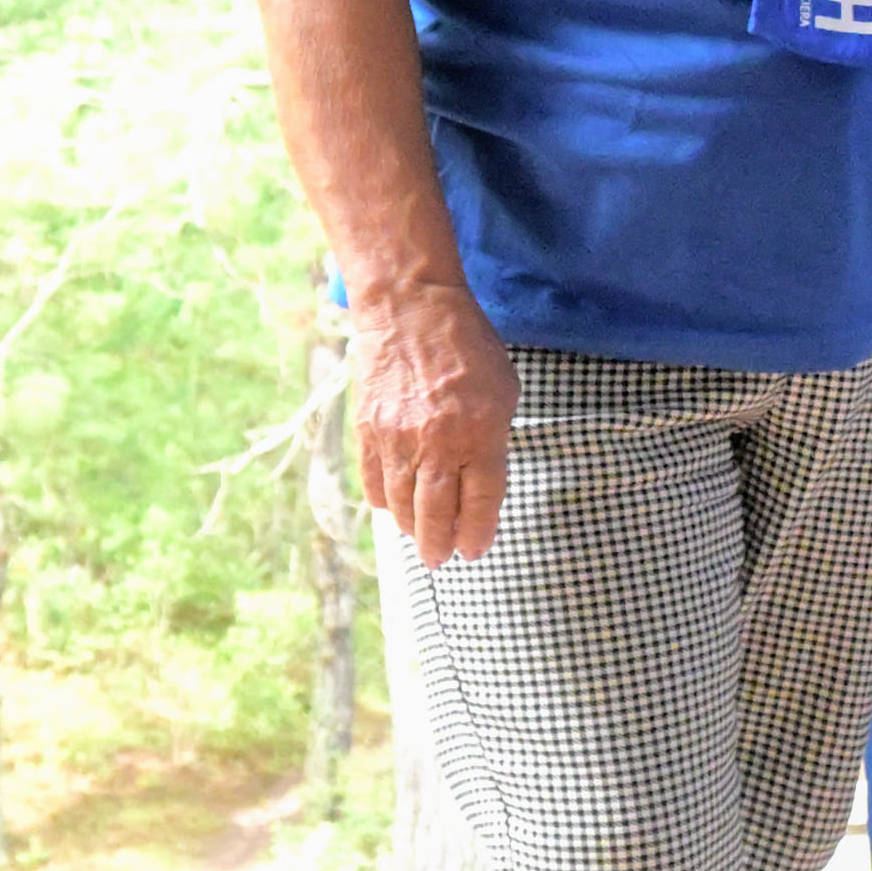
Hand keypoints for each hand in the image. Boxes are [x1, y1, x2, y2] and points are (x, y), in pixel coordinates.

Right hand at [351, 283, 514, 566]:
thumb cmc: (468, 347)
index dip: (477, 533)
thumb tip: (480, 484)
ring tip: (421, 538)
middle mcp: (437, 443)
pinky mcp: (368, 432)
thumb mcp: (503, 391)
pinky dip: (385, 502)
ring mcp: (398, 440)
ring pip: (402, 505)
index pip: (480, 501)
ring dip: (412, 528)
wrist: (411, 311)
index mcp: (480, 433)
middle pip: (436, 514)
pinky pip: (375, 482)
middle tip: (441, 559)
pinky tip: (394, 510)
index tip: (474, 550)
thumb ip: (493, 440)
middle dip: (440, 545)